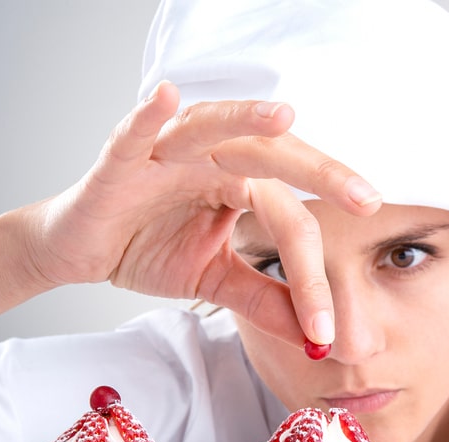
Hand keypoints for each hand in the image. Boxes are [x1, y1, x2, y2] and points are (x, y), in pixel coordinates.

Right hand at [30, 81, 381, 347]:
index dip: (311, 276)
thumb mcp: (216, 279)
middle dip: (321, 175)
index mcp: (243, 185)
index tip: (326, 331)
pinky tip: (165, 96)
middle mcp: (213, 161)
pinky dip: (147, 115)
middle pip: (274, 158)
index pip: (292, 222)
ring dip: (244, 119)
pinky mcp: (120, 162)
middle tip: (366, 199)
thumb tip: (315, 337)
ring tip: (282, 116)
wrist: (82, 251)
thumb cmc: (149, 248)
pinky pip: (134, 134)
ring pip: (212, 128)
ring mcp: (167, 155)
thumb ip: (264, 300)